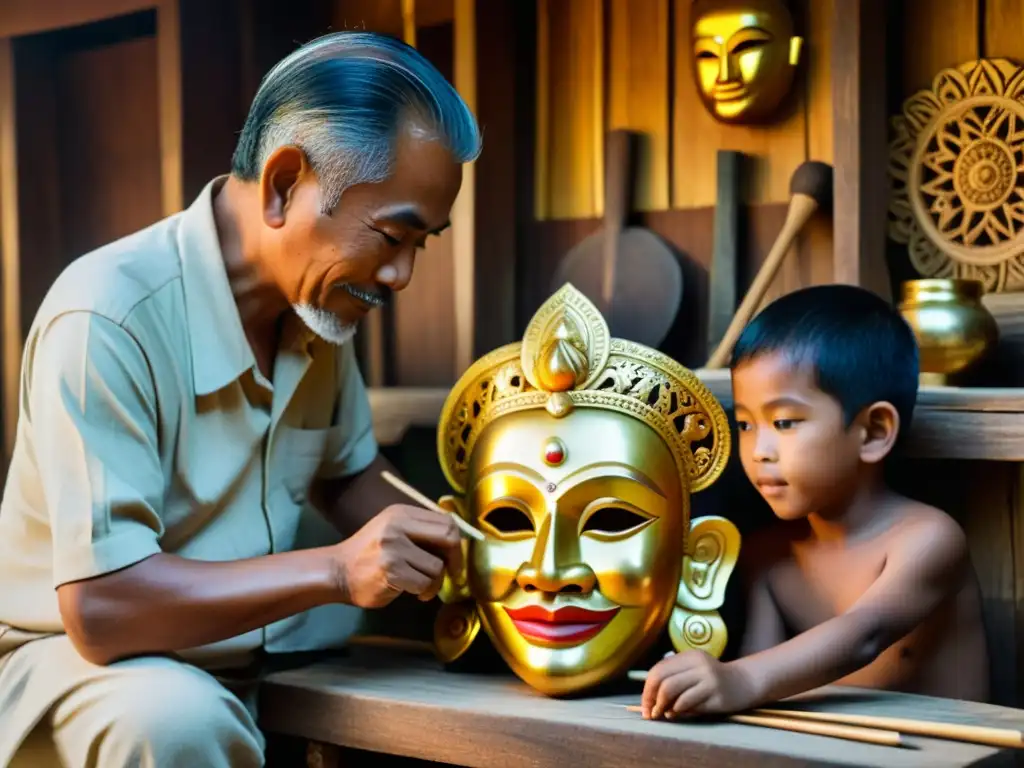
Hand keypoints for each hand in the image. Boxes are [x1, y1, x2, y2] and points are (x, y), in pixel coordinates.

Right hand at [332, 504, 464, 608]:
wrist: (336, 572)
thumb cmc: (369, 554)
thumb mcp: (393, 531)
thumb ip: (420, 532)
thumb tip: (457, 542)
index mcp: (401, 513)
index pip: (446, 521)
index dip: (457, 540)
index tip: (454, 557)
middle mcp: (398, 525)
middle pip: (448, 538)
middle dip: (455, 559)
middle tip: (453, 573)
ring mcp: (394, 548)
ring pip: (437, 567)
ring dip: (434, 582)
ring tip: (421, 586)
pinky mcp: (391, 570)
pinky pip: (424, 583)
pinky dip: (423, 592)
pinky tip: (412, 592)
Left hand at [641, 650, 758, 719]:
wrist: (745, 683)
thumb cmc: (713, 679)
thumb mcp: (693, 671)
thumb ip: (674, 678)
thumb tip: (650, 698)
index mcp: (689, 656)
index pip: (659, 670)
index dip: (647, 689)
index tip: (645, 704)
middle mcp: (698, 664)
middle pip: (663, 680)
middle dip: (652, 699)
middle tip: (650, 713)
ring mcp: (708, 679)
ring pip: (673, 692)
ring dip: (663, 706)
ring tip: (663, 714)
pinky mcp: (716, 696)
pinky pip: (688, 704)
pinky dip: (677, 711)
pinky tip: (676, 713)